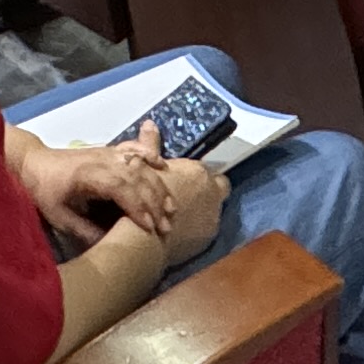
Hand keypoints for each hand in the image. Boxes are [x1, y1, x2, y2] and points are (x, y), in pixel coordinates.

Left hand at [18, 130, 180, 250]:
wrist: (34, 164)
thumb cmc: (44, 192)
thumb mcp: (59, 218)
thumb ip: (85, 231)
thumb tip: (112, 245)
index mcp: (88, 174)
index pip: (120, 187)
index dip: (137, 207)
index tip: (148, 228)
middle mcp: (102, 159)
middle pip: (136, 177)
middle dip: (154, 202)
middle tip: (166, 227)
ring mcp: (107, 152)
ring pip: (140, 165)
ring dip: (158, 186)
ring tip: (171, 208)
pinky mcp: (109, 150)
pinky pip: (134, 150)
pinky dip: (151, 156)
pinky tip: (164, 168)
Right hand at [142, 149, 228, 263]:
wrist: (143, 236)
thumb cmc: (142, 196)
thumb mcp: (143, 166)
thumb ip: (151, 145)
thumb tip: (149, 123)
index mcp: (198, 173)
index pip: (210, 170)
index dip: (198, 176)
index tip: (185, 181)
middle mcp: (212, 194)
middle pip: (221, 189)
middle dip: (210, 191)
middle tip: (189, 197)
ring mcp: (213, 218)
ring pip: (214, 211)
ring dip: (202, 211)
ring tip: (181, 218)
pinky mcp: (207, 240)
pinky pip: (205, 230)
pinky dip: (196, 229)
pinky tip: (179, 233)